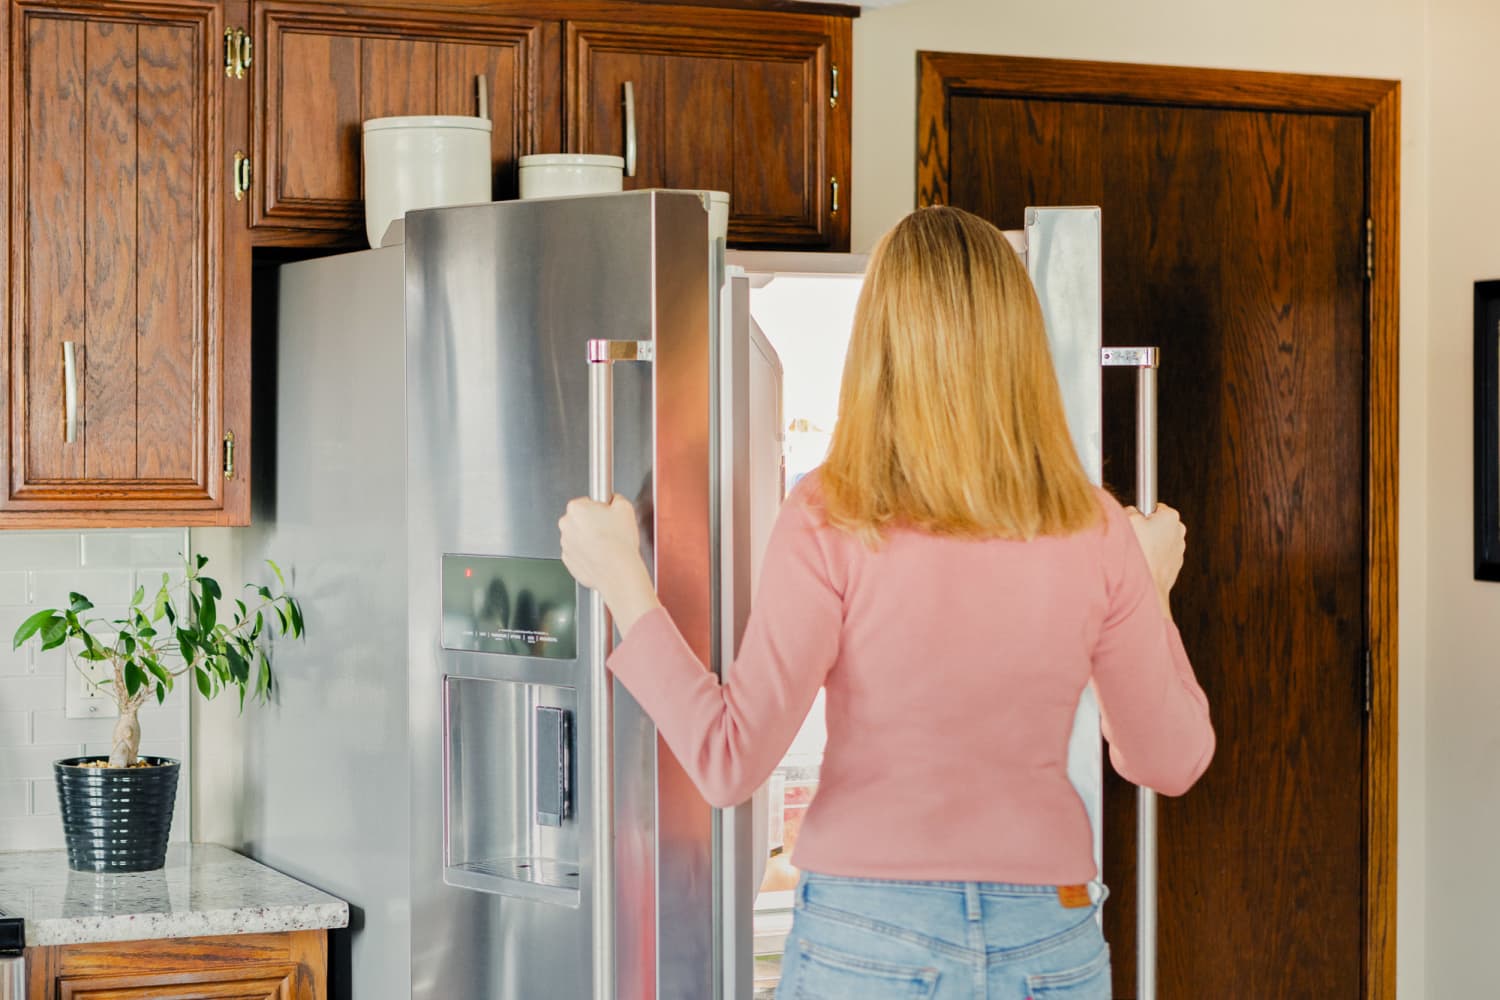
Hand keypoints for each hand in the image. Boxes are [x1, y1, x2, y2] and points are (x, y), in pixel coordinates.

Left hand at [559, 495, 660, 633]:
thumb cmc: (619, 543)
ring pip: (577, 537)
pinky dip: (587, 554)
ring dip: (589, 539)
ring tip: (607, 544)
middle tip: (609, 530)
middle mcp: (566, 525)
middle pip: (579, 519)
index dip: (599, 508)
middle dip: (592, 523)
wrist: (618, 572)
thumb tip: (614, 500)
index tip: (607, 515)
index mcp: (576, 508)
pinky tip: (601, 555)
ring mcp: (565, 544)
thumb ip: (616, 498)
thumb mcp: (625, 508)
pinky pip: (577, 553)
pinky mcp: (568, 561)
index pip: (586, 502)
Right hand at [1125, 503, 1185, 617]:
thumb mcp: (1128, 520)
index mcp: (1171, 517)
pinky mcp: (1175, 564)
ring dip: (1150, 544)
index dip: (1140, 514)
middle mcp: (1179, 531)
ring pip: (1159, 540)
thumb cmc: (1140, 554)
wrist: (1148, 586)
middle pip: (1157, 523)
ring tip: (1139, 553)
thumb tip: (1134, 511)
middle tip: (1134, 538)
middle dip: (1146, 529)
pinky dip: (1153, 557)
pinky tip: (1144, 562)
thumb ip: (1132, 509)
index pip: (1153, 507)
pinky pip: (1161, 555)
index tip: (1135, 522)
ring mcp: (1179, 549)